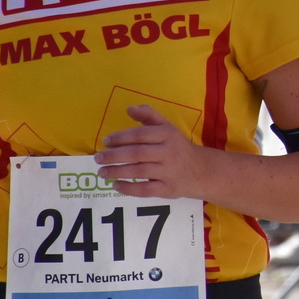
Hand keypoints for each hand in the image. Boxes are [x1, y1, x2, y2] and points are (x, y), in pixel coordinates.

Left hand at [96, 106, 210, 199]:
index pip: (141, 134)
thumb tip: (129, 108)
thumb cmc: (177, 147)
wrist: (201, 170)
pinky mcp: (168, 189)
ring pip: (139, 171)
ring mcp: (169, 172)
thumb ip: (149, 116)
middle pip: (137, 154)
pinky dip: (128, 188)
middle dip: (114, 156)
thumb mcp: (167, 128)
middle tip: (98, 158)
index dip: (121, 137)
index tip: (106, 141)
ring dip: (117, 172)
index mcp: (168, 135)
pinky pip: (145, 190)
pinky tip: (116, 185)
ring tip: (102, 172)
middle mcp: (169, 152)